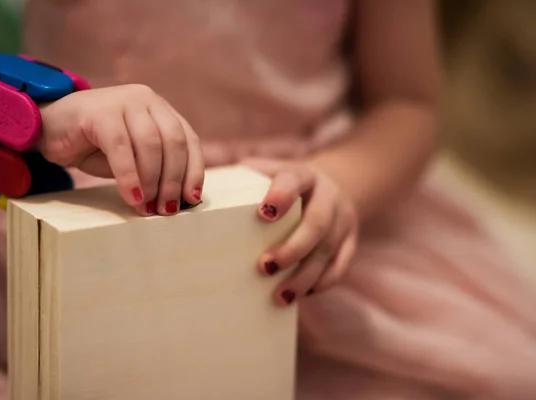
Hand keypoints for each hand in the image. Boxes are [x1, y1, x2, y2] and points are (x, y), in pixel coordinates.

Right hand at [37, 84, 204, 215]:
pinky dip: (129, 176)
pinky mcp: (98, 111)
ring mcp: (122, 100)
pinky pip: (121, 147)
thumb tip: (177, 199)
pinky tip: (131, 196)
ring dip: (152, 181)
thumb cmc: (94, 147)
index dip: (193, 170)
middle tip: (166, 209)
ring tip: (146, 207)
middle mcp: (146, 99)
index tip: (191, 198)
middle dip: (172, 180)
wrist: (48, 130)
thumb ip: (155, 168)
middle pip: (174, 142)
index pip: (188, 139)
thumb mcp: (133, 158)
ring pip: (151, 144)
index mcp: (159, 109)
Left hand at [243, 158, 358, 305]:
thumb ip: (243, 179)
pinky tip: (300, 295)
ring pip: (328, 251)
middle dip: (292, 248)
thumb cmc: (286, 184)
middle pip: (317, 223)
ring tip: (280, 296)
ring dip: (304, 276)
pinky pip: (340, 266)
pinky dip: (321, 283)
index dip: (281, 196)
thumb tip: (194, 196)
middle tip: (264, 267)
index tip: (263, 214)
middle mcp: (329, 196)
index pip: (295, 180)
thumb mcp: (270, 172)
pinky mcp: (351, 241)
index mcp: (304, 175)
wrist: (333, 185)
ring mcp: (344, 220)